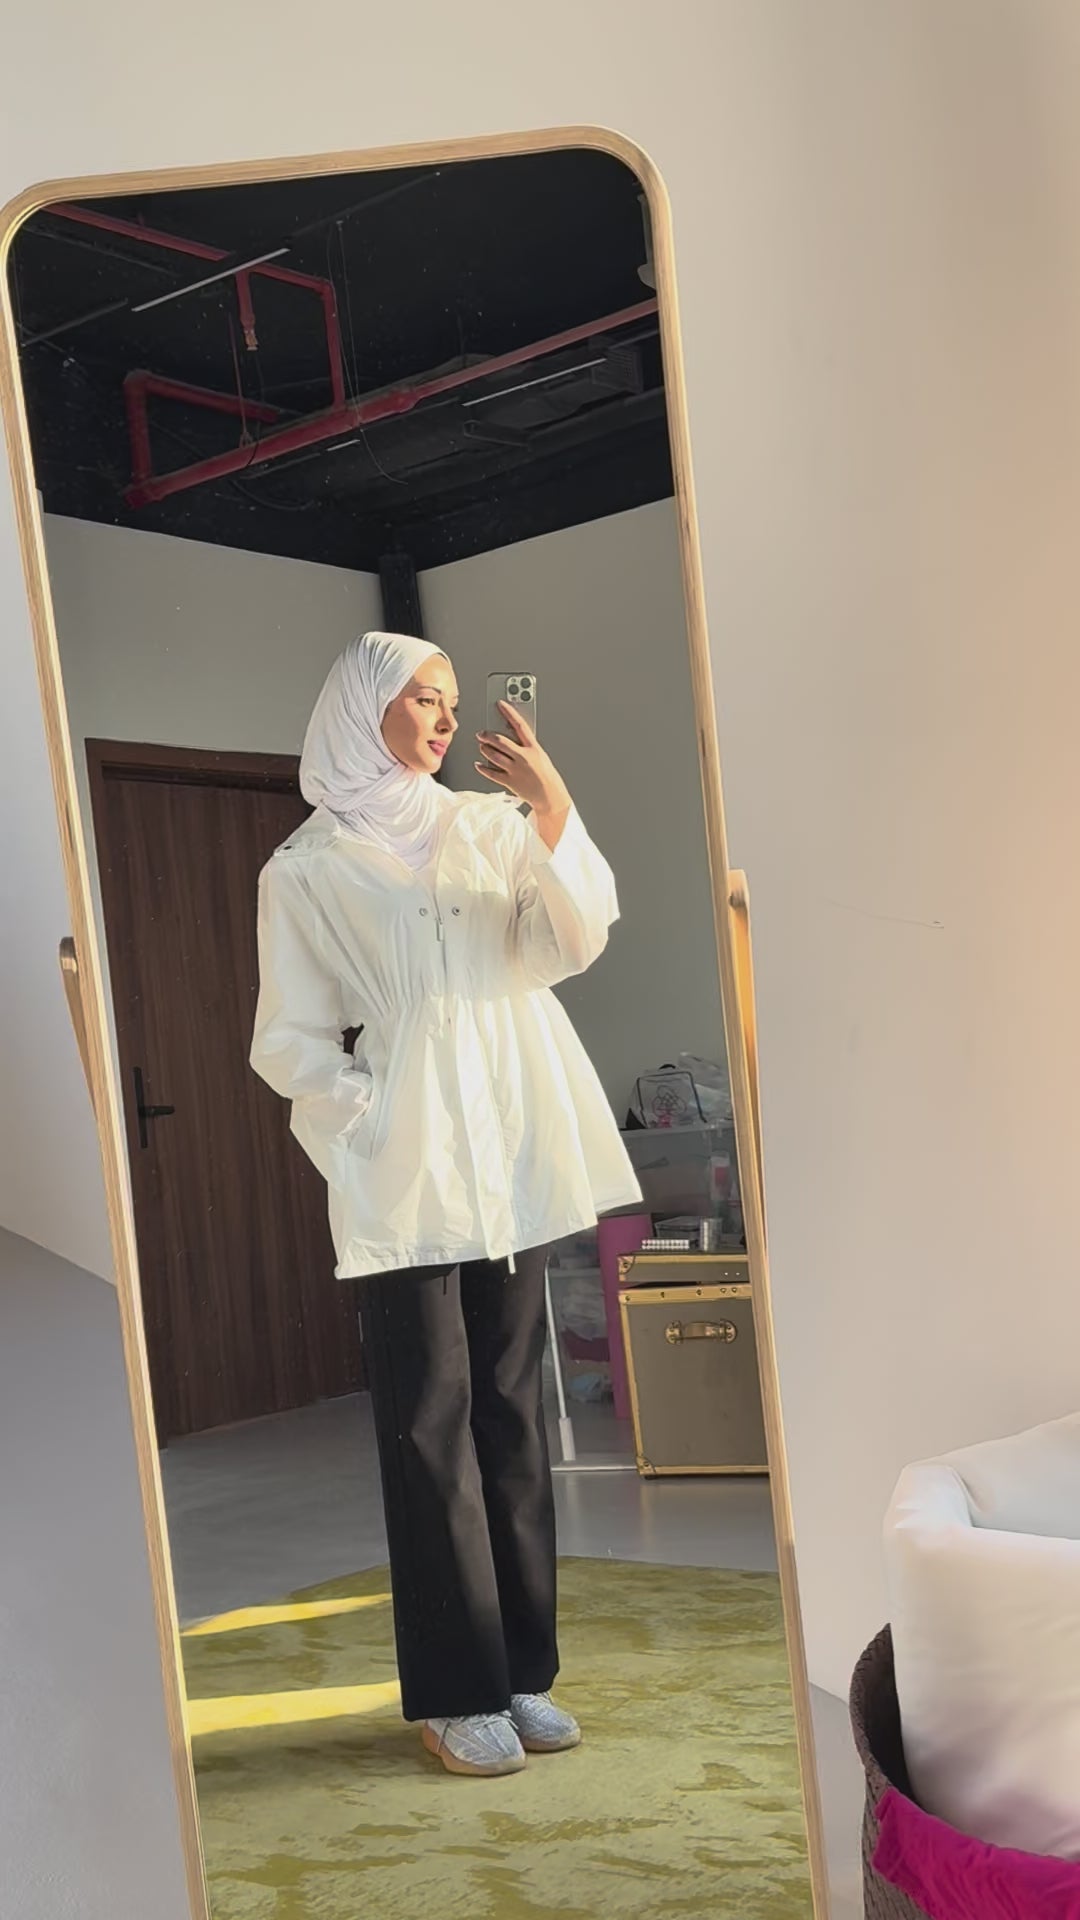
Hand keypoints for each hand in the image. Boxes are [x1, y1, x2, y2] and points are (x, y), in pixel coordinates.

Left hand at [476, 701, 571, 830]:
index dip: (508, 712)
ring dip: (484, 749)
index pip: (519, 725)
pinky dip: (482, 768)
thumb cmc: (546, 775)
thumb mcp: (540, 755)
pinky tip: (478, 764)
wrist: (550, 797)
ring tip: (482, 746)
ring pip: (493, 755)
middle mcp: (523, 757)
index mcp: (533, 748)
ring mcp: (515, 770)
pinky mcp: (510, 782)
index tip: (500, 704)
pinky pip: (491, 773)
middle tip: (481, 733)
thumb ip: (526, 745)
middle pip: (500, 741)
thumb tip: (510, 735)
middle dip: (487, 735)